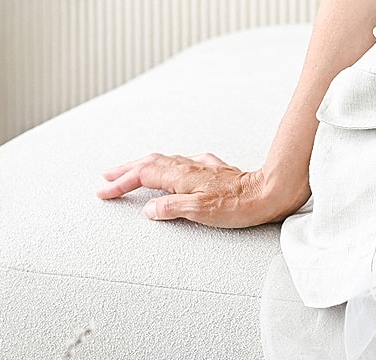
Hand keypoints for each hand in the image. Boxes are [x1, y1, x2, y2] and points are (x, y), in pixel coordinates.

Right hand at [96, 153, 308, 227]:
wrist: (271, 192)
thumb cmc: (241, 206)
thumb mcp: (202, 212)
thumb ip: (172, 208)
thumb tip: (149, 208)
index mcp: (184, 177)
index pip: (144, 175)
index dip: (122, 183)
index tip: (103, 191)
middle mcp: (193, 168)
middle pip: (152, 163)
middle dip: (127, 169)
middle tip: (107, 177)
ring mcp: (205, 168)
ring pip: (167, 162)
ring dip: (145, 166)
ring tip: (131, 172)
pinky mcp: (216, 172)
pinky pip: (185, 164)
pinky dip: (169, 167)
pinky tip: (175, 169)